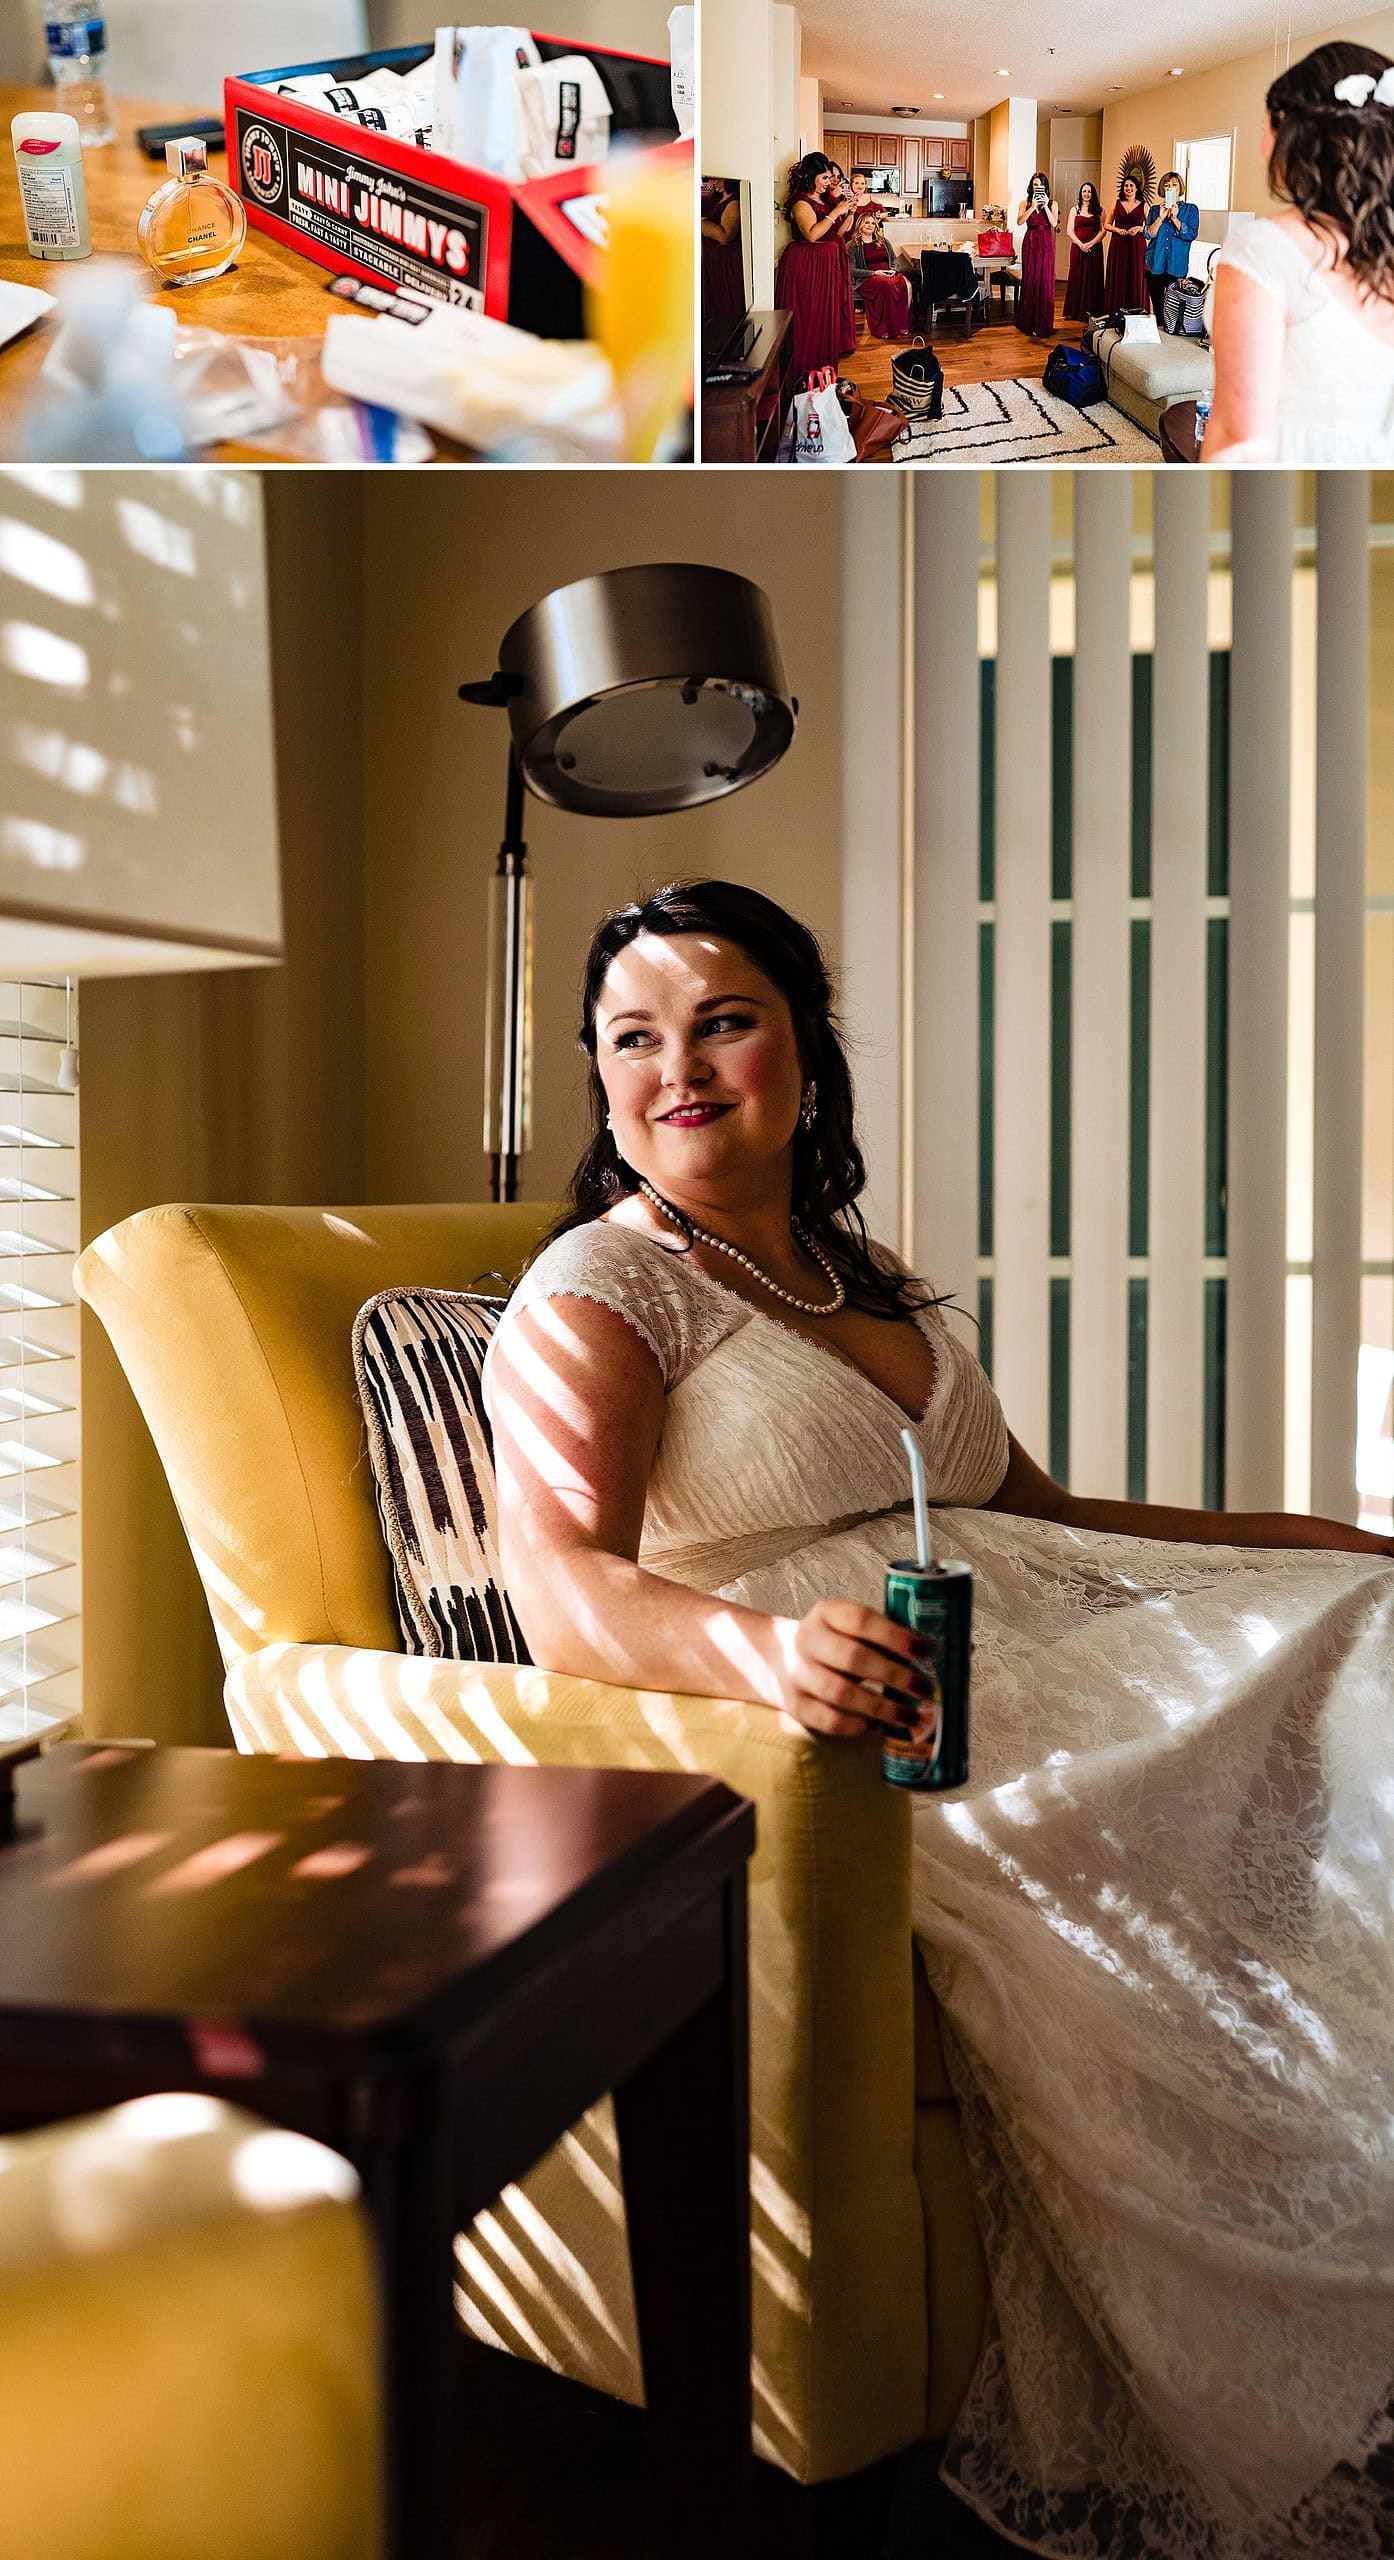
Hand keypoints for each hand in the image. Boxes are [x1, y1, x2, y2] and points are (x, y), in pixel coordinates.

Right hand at [767, 1598, 939, 1740]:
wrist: (779, 1659)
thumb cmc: (838, 1643)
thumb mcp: (856, 1629)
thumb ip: (899, 1637)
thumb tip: (966, 1648)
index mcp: (828, 1612)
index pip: (861, 1619)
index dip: (895, 1636)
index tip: (927, 1651)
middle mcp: (807, 1639)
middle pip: (853, 1658)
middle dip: (894, 1675)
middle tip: (925, 1689)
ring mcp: (798, 1673)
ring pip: (841, 1694)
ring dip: (881, 1708)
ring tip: (912, 1716)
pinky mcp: (796, 1705)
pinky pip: (830, 1721)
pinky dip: (858, 1726)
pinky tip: (879, 1726)